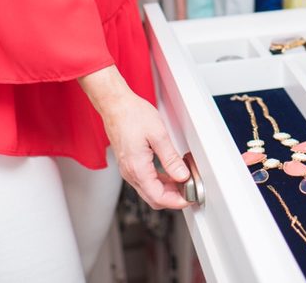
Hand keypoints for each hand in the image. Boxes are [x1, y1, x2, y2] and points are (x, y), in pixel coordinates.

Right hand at [79, 66, 190, 209]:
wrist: (115, 105)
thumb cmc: (132, 115)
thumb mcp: (158, 135)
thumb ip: (171, 159)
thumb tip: (182, 176)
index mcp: (137, 168)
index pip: (158, 197)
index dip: (176, 201)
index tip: (190, 198)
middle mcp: (130, 173)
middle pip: (153, 197)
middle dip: (173, 198)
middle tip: (190, 189)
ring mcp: (128, 169)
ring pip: (149, 190)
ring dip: (167, 189)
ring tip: (184, 179)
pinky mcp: (129, 163)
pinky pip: (145, 180)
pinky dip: (159, 181)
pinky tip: (170, 172)